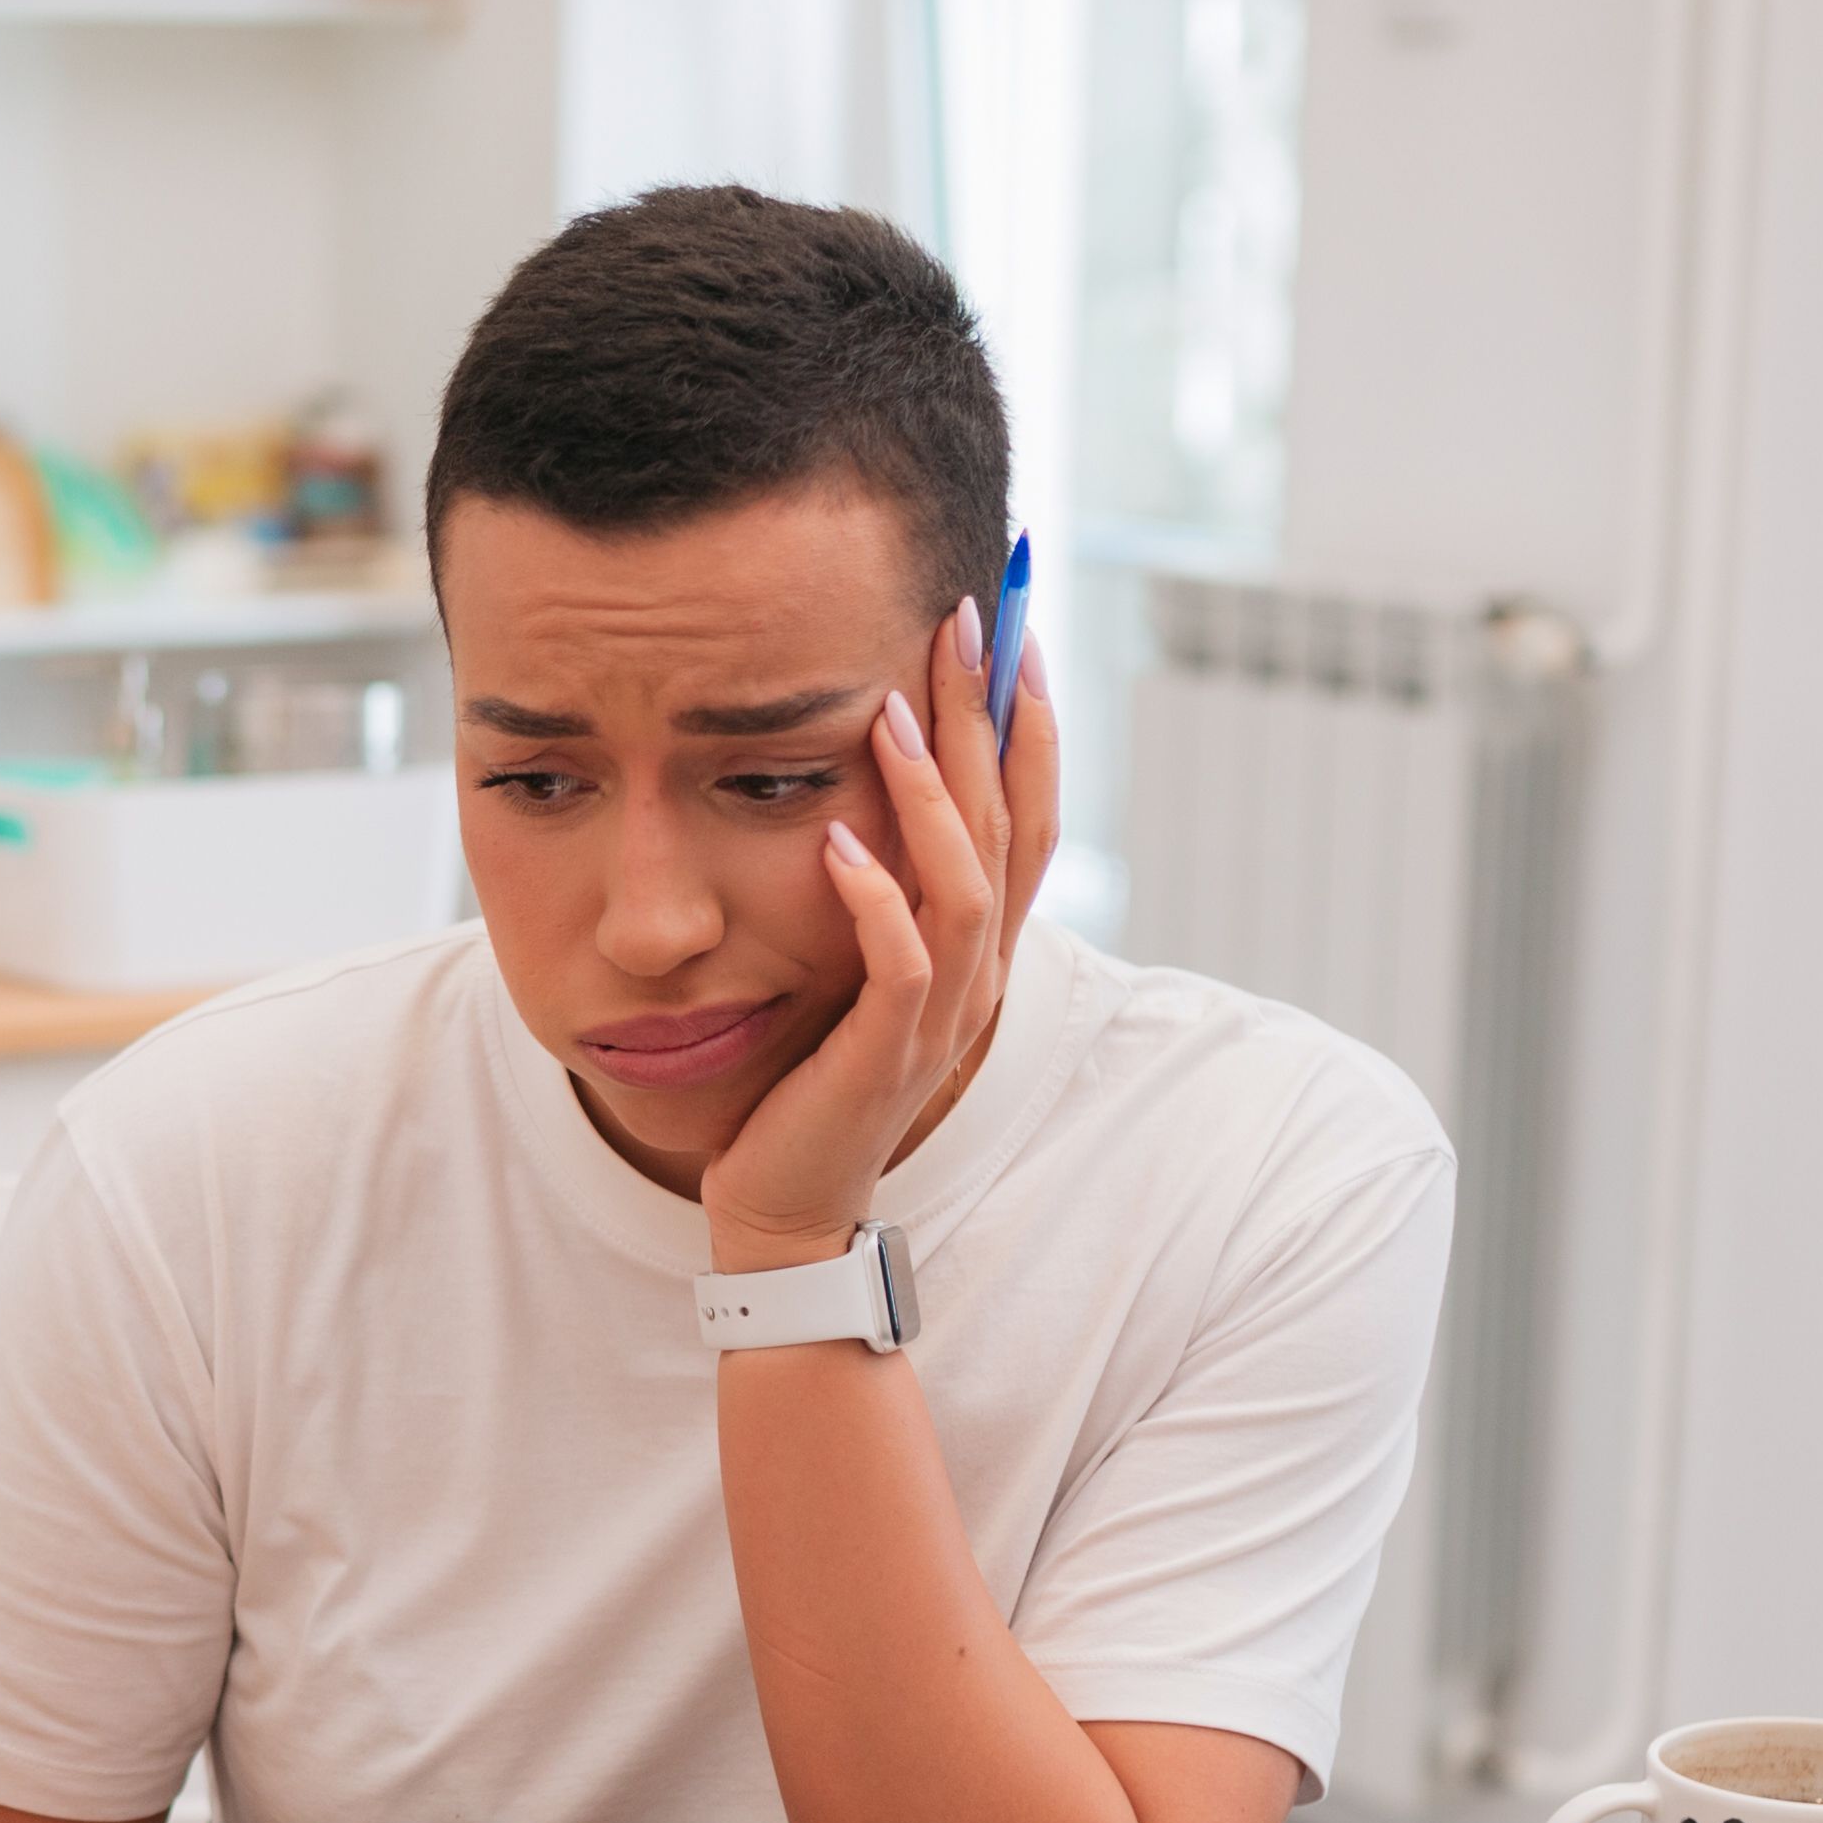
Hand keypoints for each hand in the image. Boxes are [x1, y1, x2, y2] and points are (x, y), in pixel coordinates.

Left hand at [700, 591, 1063, 1268]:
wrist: (791, 1203)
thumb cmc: (814, 1078)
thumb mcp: (860, 967)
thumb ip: (884, 893)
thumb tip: (868, 793)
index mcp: (979, 948)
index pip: (1031, 815)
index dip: (1031, 723)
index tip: (1015, 628)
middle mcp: (977, 975)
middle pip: (1012, 826)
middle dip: (993, 719)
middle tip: (972, 619)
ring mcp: (938, 1018)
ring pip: (967, 886)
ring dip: (937, 793)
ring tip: (894, 706)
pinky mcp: (884, 1057)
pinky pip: (899, 967)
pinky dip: (874, 899)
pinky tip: (839, 837)